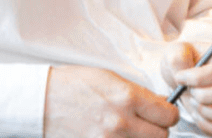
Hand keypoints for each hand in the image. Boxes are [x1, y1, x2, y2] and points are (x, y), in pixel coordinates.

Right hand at [44, 66, 177, 137]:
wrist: (42, 101)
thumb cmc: (73, 85)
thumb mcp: (109, 79)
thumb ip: (138, 94)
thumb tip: (160, 105)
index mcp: (127, 97)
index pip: (169, 115)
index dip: (168, 114)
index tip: (162, 114)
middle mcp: (121, 122)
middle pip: (161, 137)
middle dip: (157, 130)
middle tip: (146, 124)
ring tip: (129, 130)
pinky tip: (116, 136)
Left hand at [163, 42, 211, 136]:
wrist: (186, 82)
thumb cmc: (185, 65)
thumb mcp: (176, 53)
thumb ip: (177, 57)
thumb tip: (182, 72)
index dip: (200, 77)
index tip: (180, 78)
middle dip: (205, 96)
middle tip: (190, 93)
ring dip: (208, 112)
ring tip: (194, 103)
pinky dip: (208, 125)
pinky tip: (198, 114)